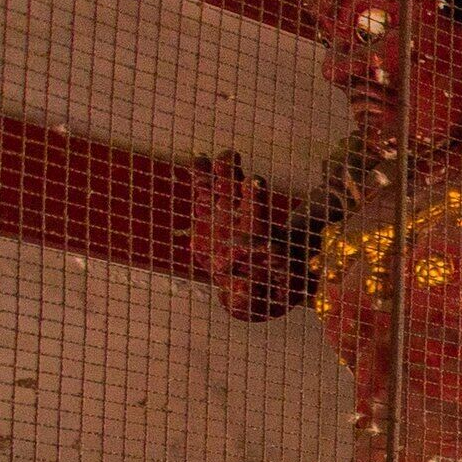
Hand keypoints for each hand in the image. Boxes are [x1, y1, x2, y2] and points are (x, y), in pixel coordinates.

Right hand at [191, 154, 293, 316]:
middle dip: (250, 193)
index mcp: (263, 255)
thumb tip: (240, 289)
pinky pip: (204, 196)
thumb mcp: (253, 306)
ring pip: (229, 196)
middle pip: (251, 209)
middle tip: (251, 177)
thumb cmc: (258, 299)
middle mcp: (247, 233)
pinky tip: (197, 160)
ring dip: (228, 176)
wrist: (248, 291)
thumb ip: (246, 300)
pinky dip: (202, 180)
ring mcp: (228, 222)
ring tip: (227, 155)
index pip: (264, 236)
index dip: (260, 222)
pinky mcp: (208, 219)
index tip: (258, 200)